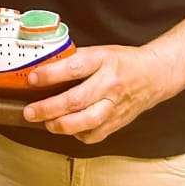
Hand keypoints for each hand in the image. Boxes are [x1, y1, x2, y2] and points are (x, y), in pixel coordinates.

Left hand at [22, 44, 170, 143]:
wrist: (154, 75)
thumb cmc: (123, 61)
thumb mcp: (99, 51)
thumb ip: (76, 60)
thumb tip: (46, 67)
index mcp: (102, 61)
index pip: (73, 68)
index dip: (51, 74)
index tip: (32, 78)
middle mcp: (108, 85)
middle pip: (76, 100)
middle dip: (49, 108)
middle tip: (30, 112)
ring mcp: (114, 106)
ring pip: (85, 122)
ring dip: (61, 125)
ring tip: (46, 123)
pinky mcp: (118, 122)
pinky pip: (95, 134)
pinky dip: (78, 134)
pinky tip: (69, 129)